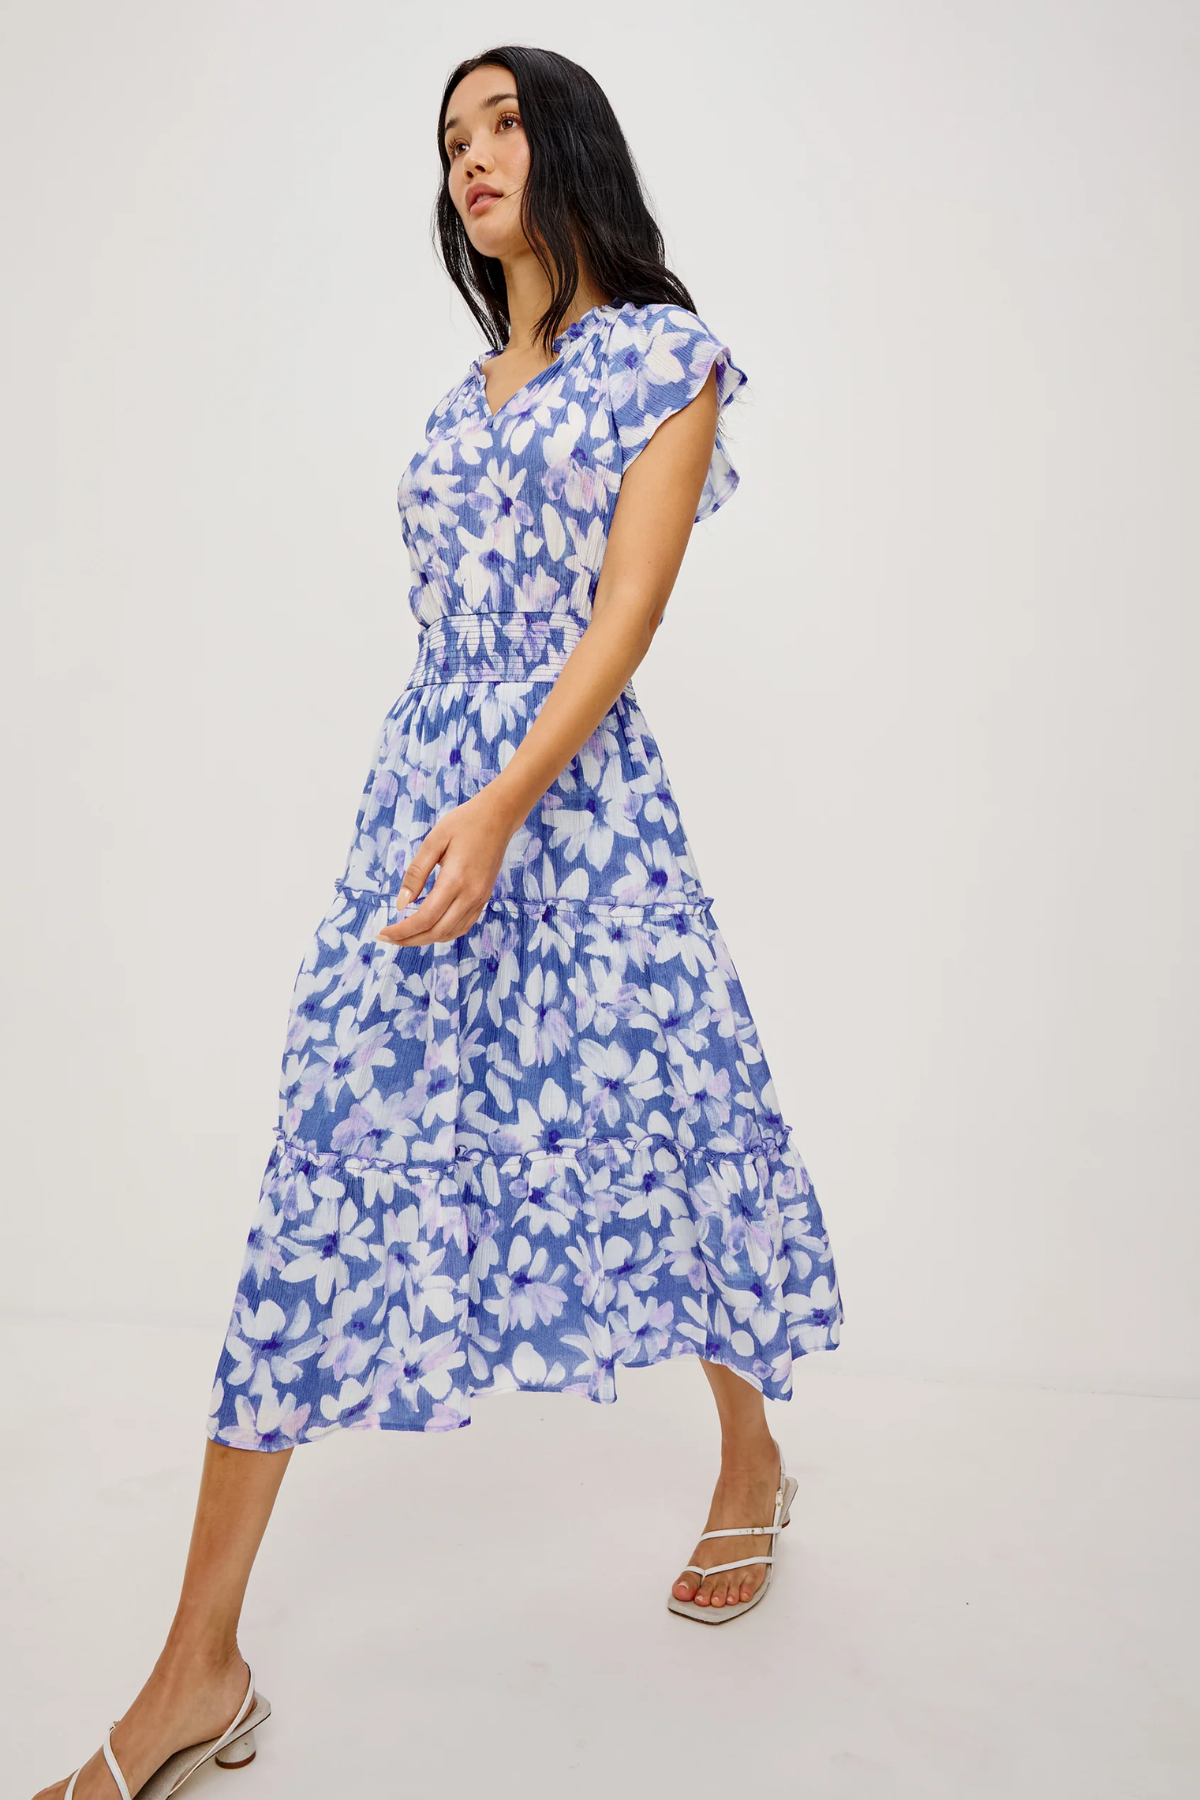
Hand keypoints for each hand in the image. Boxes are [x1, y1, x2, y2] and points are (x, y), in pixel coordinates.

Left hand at [376, 789, 517, 946]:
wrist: (498, 817)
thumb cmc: (464, 823)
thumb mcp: (433, 840)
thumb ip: (416, 873)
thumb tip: (401, 904)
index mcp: (455, 880)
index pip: (425, 917)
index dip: (403, 930)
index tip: (383, 933)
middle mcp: (470, 895)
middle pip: (436, 932)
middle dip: (409, 940)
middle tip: (387, 939)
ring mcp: (480, 899)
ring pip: (450, 933)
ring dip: (425, 939)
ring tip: (404, 937)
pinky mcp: (484, 899)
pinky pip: (462, 926)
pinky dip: (443, 934)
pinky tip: (429, 929)